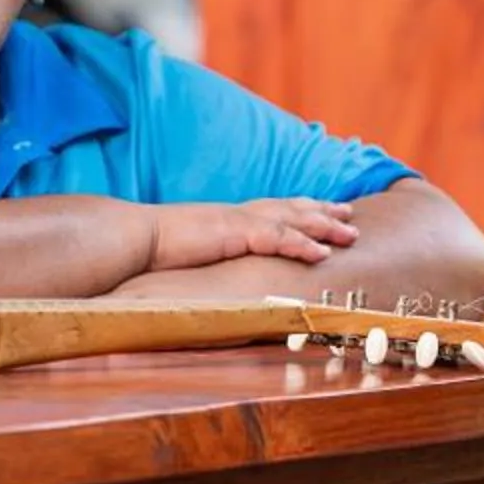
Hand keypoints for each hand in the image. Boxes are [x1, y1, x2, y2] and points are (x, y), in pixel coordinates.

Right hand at [149, 198, 358, 270]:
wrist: (132, 238)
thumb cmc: (152, 249)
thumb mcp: (189, 252)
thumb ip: (208, 258)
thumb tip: (216, 275)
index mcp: (228, 218)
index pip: (271, 209)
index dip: (299, 209)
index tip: (322, 211)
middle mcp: (237, 214)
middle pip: (290, 207)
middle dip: (322, 210)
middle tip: (350, 214)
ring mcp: (237, 221)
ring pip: (292, 220)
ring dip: (324, 226)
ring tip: (351, 234)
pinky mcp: (233, 233)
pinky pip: (276, 237)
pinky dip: (302, 243)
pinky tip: (322, 253)